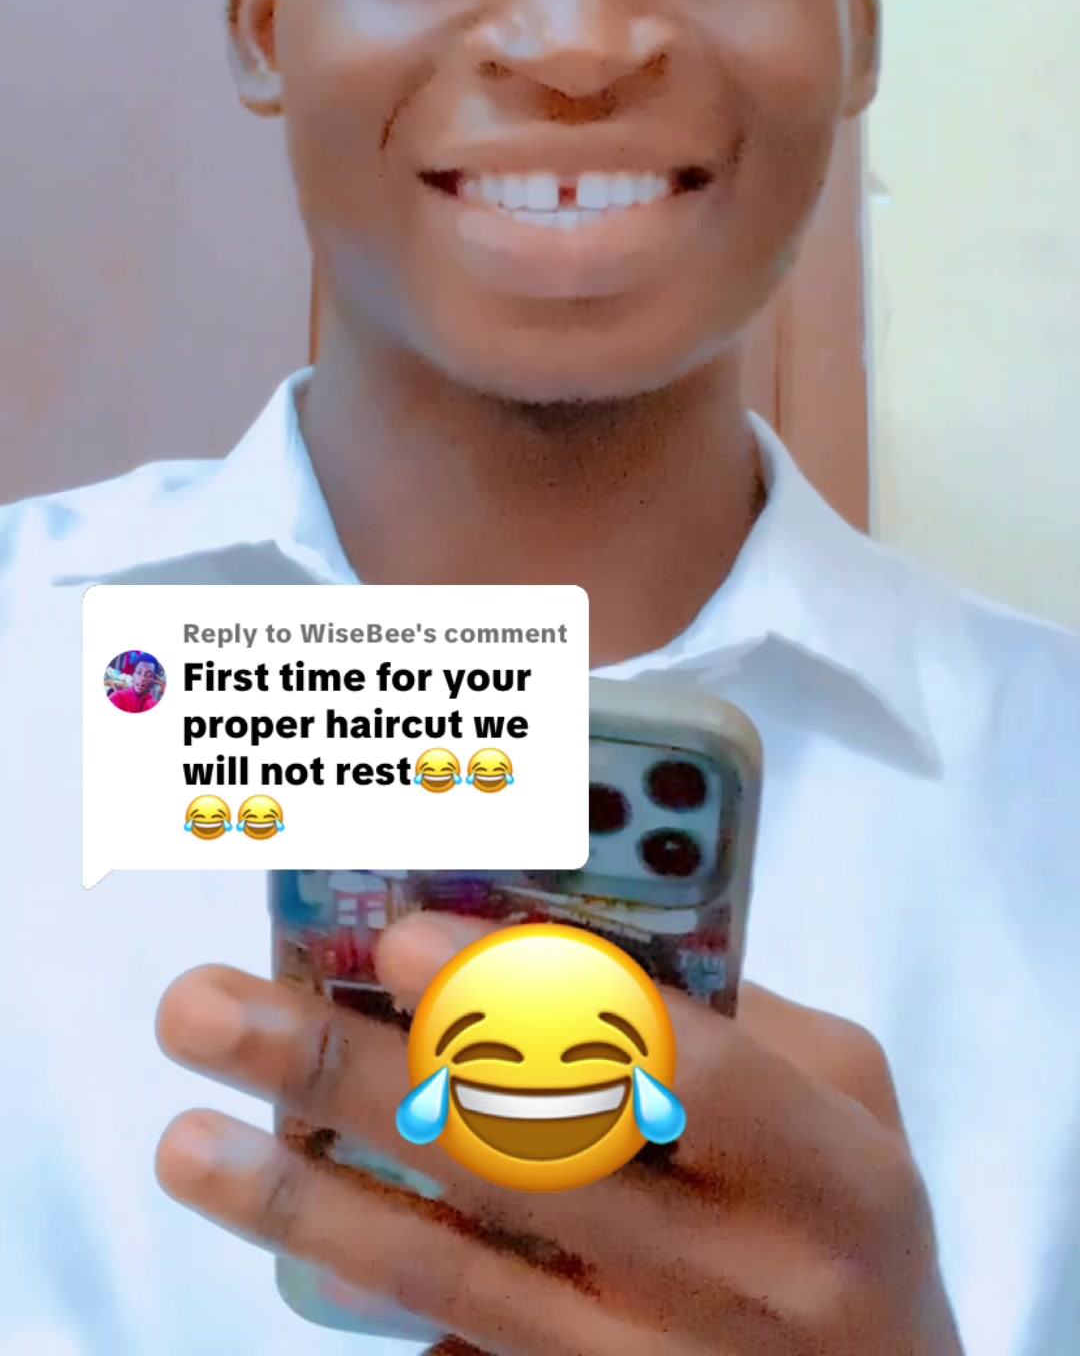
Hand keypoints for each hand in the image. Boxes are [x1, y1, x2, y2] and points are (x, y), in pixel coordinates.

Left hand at [155, 914, 962, 1354]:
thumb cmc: (850, 1218)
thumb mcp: (846, 1098)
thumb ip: (726, 1008)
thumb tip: (537, 921)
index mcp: (828, 1170)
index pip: (677, 1070)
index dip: (541, 1002)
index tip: (400, 935)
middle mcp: (740, 1282)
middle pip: (522, 1166)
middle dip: (349, 1076)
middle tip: (206, 1007)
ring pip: (454, 1278)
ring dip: (304, 1204)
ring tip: (186, 1140)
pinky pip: (457, 1355)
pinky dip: (359, 1292)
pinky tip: (276, 1228)